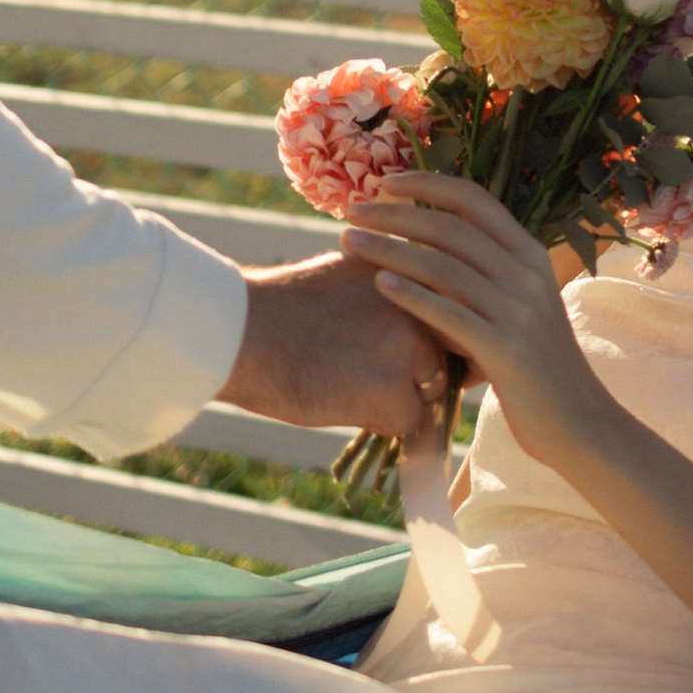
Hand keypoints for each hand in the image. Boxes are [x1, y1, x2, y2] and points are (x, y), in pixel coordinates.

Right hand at [219, 252, 442, 437]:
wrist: (242, 330)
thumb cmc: (283, 305)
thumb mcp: (349, 273)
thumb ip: (388, 287)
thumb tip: (408, 302)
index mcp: (411, 269)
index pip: (450, 314)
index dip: (430, 341)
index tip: (398, 350)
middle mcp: (420, 303)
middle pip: (446, 355)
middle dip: (419, 372)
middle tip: (369, 371)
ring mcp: (409, 346)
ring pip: (429, 391)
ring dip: (400, 397)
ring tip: (349, 384)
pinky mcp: (391, 390)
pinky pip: (407, 423)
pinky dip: (379, 422)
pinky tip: (342, 402)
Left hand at [340, 178, 610, 470]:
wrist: (576, 420)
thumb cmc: (535, 364)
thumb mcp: (518, 305)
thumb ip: (483, 274)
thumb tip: (423, 246)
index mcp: (530, 254)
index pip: (475, 200)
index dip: (428, 184)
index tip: (386, 181)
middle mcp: (527, 273)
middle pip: (450, 229)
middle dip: (396, 214)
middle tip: (352, 210)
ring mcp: (518, 311)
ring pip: (443, 267)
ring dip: (390, 249)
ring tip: (349, 242)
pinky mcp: (506, 351)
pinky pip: (450, 314)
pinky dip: (412, 295)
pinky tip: (380, 284)